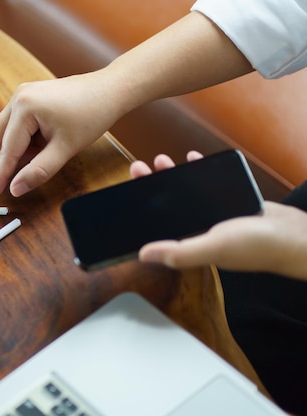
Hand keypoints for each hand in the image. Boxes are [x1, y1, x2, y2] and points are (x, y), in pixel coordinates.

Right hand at [0, 71, 123, 199]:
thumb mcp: (65, 149)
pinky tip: (47, 138)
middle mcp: (18, 97)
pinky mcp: (28, 95)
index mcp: (24, 107)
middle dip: (14, 158)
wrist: (110, 90)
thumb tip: (15, 189)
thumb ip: (38, 171)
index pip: (7, 151)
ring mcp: (22, 94)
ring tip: (48, 148)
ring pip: (6, 133)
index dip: (0, 176)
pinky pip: (16, 123)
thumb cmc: (91, 115)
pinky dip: (26, 138)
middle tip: (41, 163)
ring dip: (20, 148)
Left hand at [131, 152, 306, 281]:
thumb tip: (143, 254)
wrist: (297, 236)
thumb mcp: (213, 247)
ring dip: (172, 177)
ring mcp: (214, 216)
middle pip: (167, 206)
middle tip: (138, 167)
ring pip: (185, 194)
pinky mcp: (230, 203)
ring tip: (160, 160)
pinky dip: (199, 172)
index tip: (127, 191)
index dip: (141, 210)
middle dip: (151, 187)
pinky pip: (208, 186)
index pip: (157, 227)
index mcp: (190, 242)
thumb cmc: (257, 246)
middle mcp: (198, 230)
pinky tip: (191, 158)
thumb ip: (179, 251)